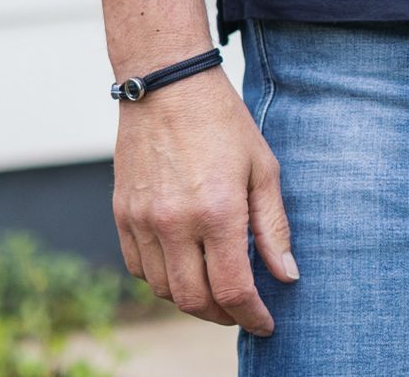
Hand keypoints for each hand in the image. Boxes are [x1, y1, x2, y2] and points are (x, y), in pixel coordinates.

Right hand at [112, 69, 298, 333]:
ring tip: (215, 291)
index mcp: (217, 211)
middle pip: (195, 299)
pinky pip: (139, 268)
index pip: (232, 289)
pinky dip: (162, 280)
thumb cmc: (223, 122)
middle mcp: (175, 223)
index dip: (252, 316)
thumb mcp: (263, 168)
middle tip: (241, 311)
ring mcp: (143, 221)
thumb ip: (273, 227)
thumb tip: (286, 275)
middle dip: (222, 316)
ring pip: (164, 289)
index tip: (265, 324)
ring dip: (192, 301)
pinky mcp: (122, 215)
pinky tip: (183, 269)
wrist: (167, 85)